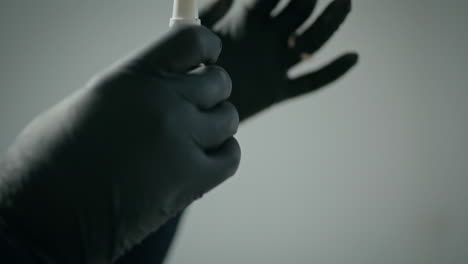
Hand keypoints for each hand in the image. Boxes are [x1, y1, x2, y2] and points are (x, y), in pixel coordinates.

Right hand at [0, 25, 239, 263]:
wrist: (45, 217)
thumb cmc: (55, 159)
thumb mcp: (94, 102)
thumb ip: (138, 86)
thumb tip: (174, 82)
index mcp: (132, 76)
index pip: (193, 41)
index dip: (206, 49)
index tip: (207, 60)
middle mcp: (162, 102)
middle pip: (218, 82)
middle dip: (209, 92)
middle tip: (192, 107)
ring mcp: (180, 140)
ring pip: (228, 118)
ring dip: (214, 126)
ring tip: (189, 138)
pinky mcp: (192, 180)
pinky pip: (230, 156)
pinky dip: (220, 156)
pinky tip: (199, 160)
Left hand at [201, 0, 358, 119]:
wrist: (190, 104)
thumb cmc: (187, 65)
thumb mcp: (199, 32)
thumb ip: (213, 9)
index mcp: (248, 19)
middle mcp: (267, 39)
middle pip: (300, 12)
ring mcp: (275, 65)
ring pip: (311, 43)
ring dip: (329, 24)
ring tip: (344, 3)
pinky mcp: (278, 91)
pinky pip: (310, 82)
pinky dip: (331, 72)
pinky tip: (352, 57)